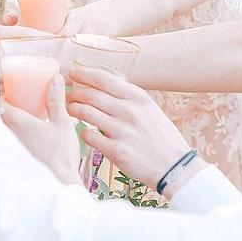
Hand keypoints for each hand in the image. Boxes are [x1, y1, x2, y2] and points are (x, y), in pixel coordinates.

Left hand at [2, 74, 81, 185]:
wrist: (60, 183)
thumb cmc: (60, 154)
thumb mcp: (62, 123)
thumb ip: (56, 100)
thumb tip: (55, 78)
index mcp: (17, 122)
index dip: (1, 90)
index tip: (8, 85)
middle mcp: (8, 133)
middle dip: (2, 102)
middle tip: (14, 95)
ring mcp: (10, 145)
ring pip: (0, 125)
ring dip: (5, 116)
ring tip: (19, 110)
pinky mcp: (14, 155)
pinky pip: (6, 137)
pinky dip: (9, 129)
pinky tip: (24, 130)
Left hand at [67, 66, 189, 188]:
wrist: (174, 166)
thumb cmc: (161, 136)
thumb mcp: (149, 109)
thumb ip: (128, 97)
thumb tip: (104, 85)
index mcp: (138, 98)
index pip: (103, 79)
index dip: (83, 74)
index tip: (72, 73)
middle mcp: (129, 111)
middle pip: (90, 94)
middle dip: (74, 92)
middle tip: (67, 95)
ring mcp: (121, 131)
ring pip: (84, 112)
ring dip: (72, 109)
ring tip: (70, 110)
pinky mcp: (115, 150)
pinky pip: (87, 135)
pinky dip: (82, 131)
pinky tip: (84, 131)